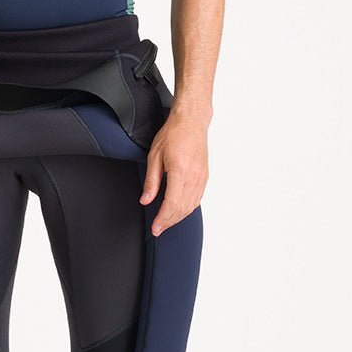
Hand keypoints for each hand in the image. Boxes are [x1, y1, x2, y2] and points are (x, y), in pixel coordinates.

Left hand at [140, 112, 208, 235]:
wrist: (191, 122)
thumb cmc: (173, 134)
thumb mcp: (154, 156)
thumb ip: (152, 181)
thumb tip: (146, 199)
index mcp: (180, 170)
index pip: (171, 203)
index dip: (163, 219)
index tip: (156, 227)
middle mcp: (194, 176)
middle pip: (182, 208)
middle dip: (169, 222)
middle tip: (158, 228)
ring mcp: (202, 177)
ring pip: (191, 206)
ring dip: (178, 217)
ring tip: (166, 222)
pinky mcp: (205, 176)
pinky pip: (197, 198)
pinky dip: (188, 208)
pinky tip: (179, 211)